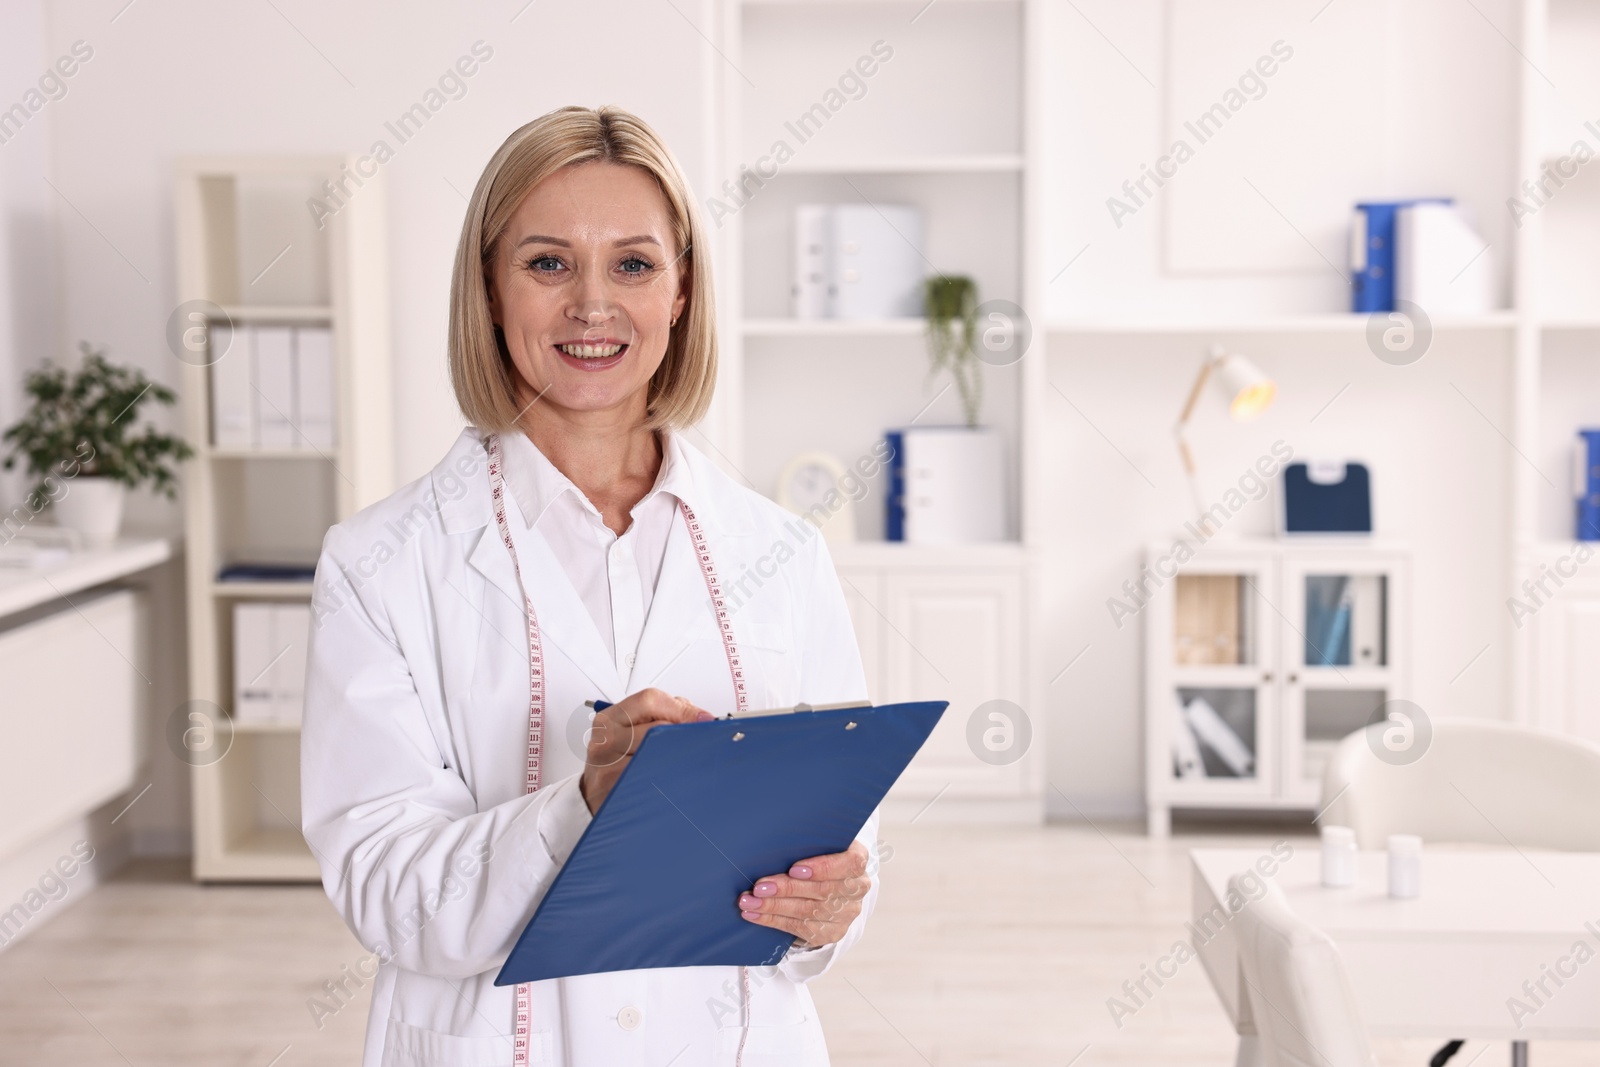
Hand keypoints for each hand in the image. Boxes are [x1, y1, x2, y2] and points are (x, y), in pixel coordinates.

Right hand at [578, 688, 710, 814]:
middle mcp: (605, 738)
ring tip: (682, 759)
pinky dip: (666, 775)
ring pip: (656, 753)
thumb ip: (661, 715)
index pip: (650, 700)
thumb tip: (699, 717)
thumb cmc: (616, 759)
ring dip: (677, 756)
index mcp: (610, 717)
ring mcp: (607, 764)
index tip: (702, 719)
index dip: (682, 709)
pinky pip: (650, 777)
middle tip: (699, 740)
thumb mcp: (630, 730)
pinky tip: (670, 776)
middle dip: (683, 734)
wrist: (593, 793)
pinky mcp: (614, 787)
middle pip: (657, 727)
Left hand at [736, 840, 869, 947]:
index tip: (793, 869)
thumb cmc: (818, 855)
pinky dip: (774, 920)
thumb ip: (807, 841)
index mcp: (857, 860)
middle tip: (759, 887)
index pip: (849, 863)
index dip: (822, 868)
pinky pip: (801, 927)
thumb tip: (773, 836)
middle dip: (786, 889)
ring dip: (774, 907)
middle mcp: (857, 888)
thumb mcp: (819, 843)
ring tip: (749, 902)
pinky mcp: (833, 931)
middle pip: (822, 890)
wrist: (831, 884)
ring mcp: (847, 912)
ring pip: (808, 911)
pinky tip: (755, 914)